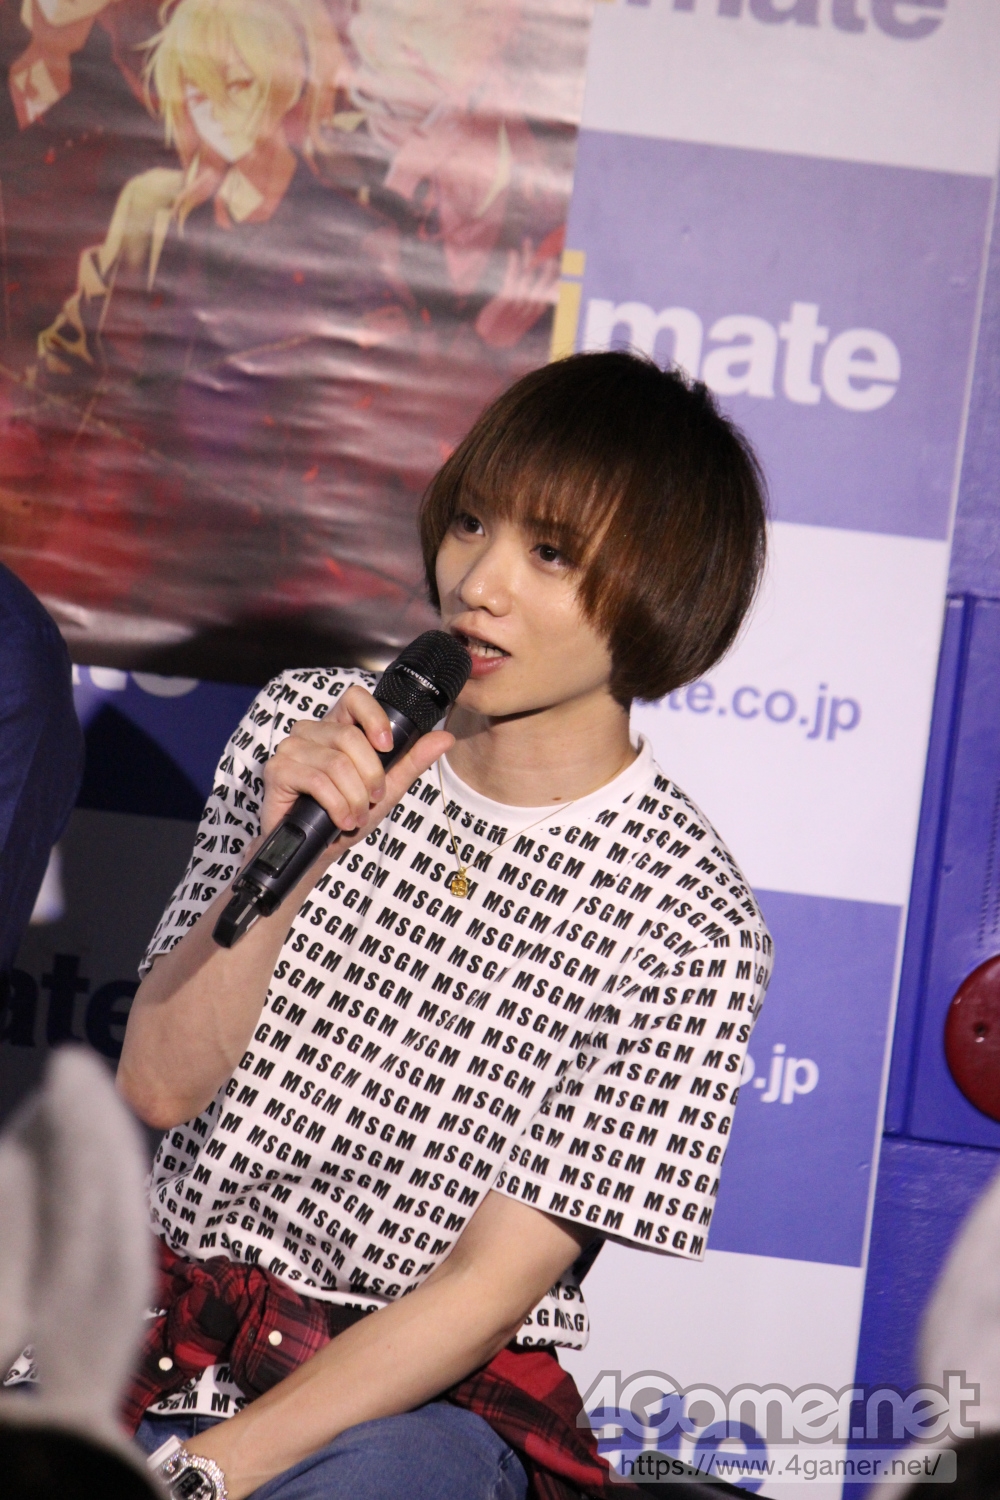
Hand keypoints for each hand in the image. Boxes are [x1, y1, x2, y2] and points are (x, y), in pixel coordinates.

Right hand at [260, 683, 452, 844]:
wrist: (315, 851)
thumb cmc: (346, 814)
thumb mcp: (387, 788)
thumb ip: (412, 761)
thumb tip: (445, 737)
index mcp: (337, 726)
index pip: (355, 697)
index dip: (374, 717)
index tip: (388, 747)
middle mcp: (311, 730)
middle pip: (350, 737)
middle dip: (371, 776)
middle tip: (372, 800)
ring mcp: (291, 748)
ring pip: (336, 762)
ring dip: (354, 797)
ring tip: (355, 817)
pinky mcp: (277, 770)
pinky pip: (316, 780)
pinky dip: (336, 805)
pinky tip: (340, 820)